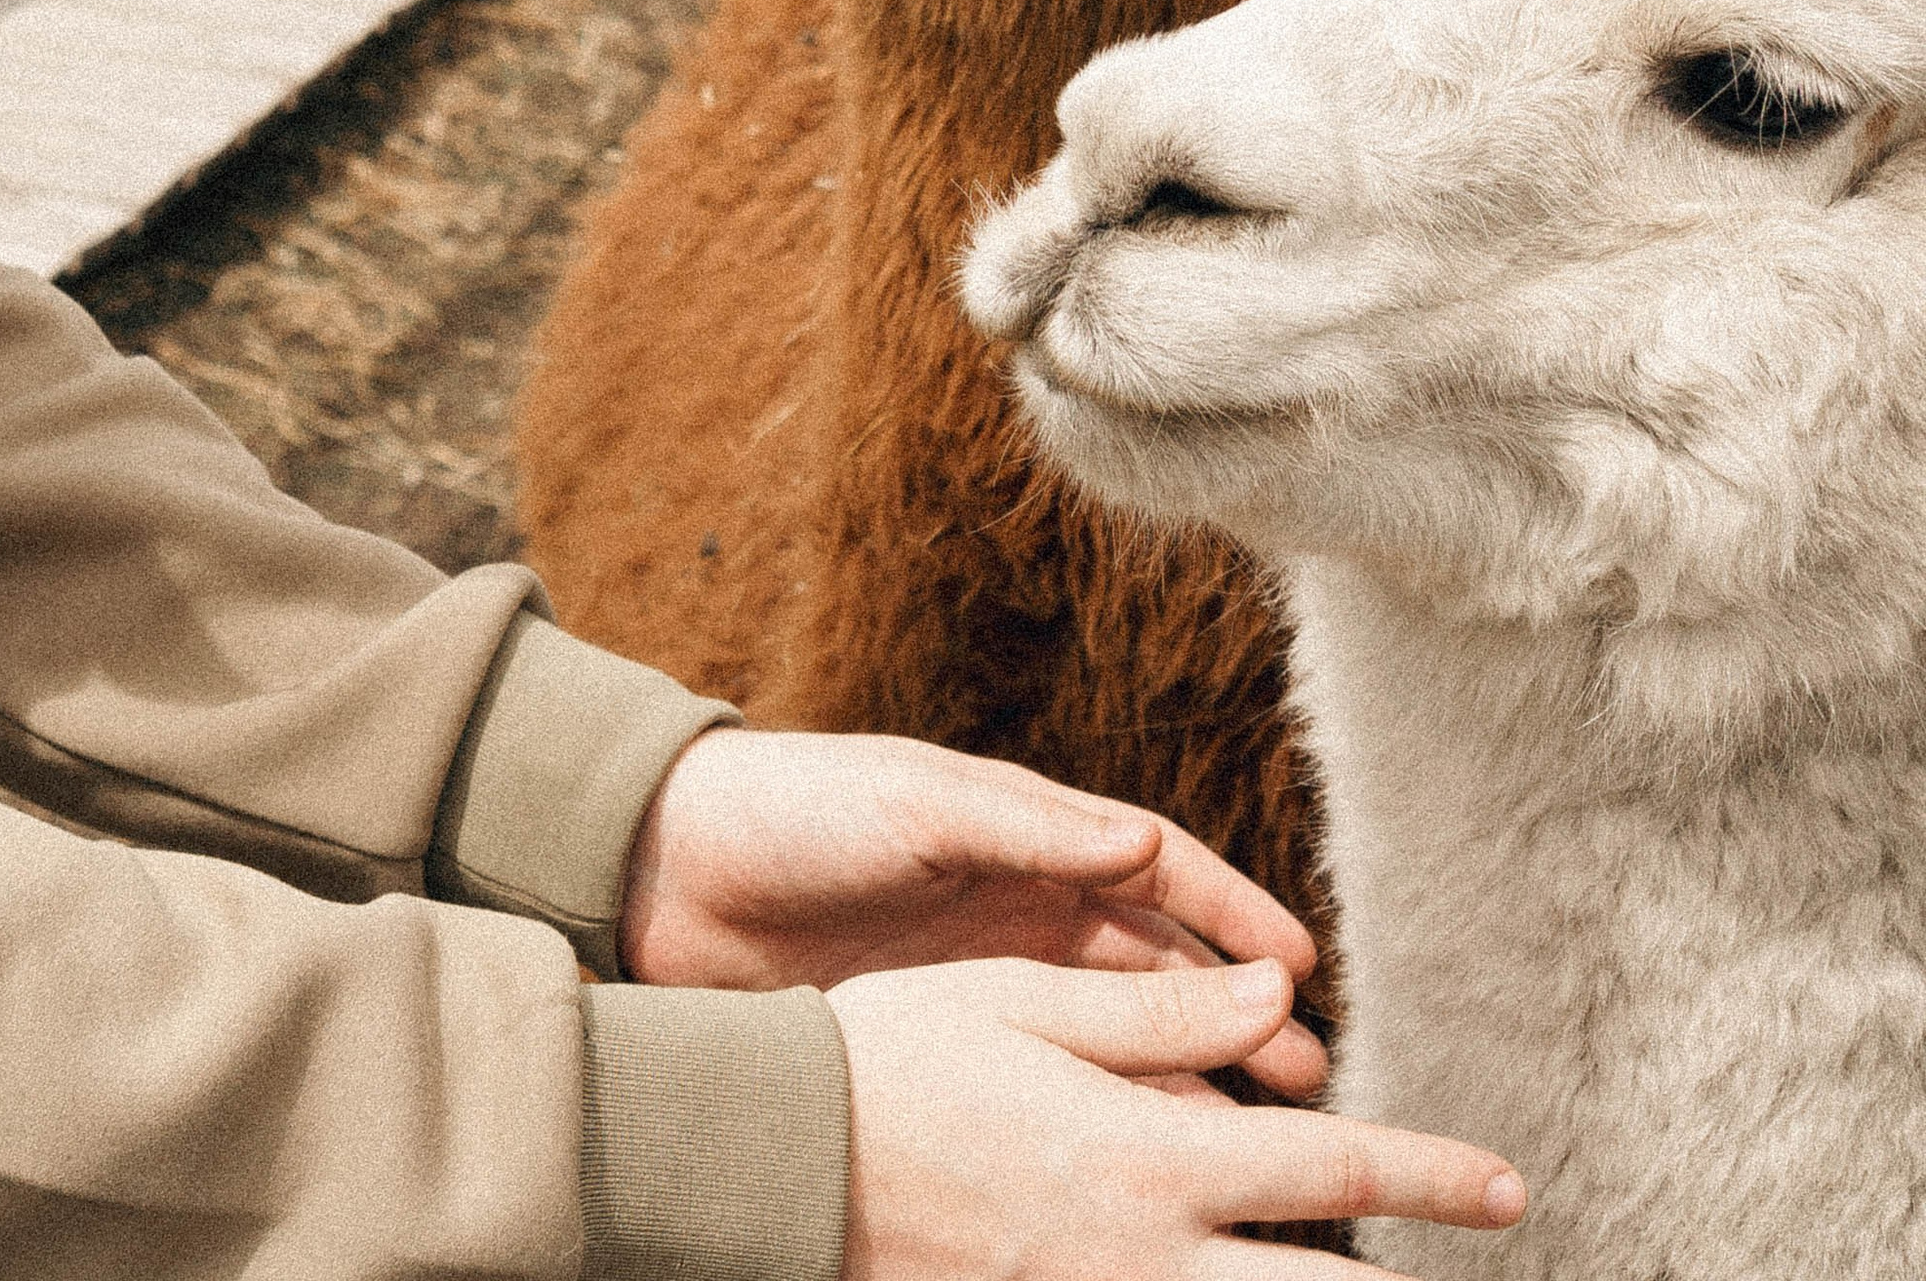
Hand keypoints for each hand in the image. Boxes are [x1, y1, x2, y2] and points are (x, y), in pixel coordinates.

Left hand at [618, 728, 1324, 1097]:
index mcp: (1025, 836)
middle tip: (1310, 1079)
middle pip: (1157, 968)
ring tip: (1253, 1143)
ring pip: (1114, 1038)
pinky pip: (1044, 1083)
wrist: (668, 872)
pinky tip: (1140, 1172)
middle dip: (1237, 1015)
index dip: (1235, 914)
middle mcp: (1021, 906)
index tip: (1307, 964)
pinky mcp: (939, 1043)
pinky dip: (1101, 1119)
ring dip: (1184, 1079)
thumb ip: (1028, 827)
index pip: (1159, 872)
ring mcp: (983, 981)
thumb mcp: (916, 807)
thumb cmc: (796, 810)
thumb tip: (1145, 844)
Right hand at [834, 958, 1526, 1278]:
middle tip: (1492, 1265)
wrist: (782, 1163)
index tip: (1507, 1186)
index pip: (1329, 1165)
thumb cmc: (897, 1059)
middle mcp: (1145, 1253)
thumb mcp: (1025, 1004)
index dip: (1429, 1175)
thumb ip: (1162, 1018)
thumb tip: (1277, 1004)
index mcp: (1149, 1152)